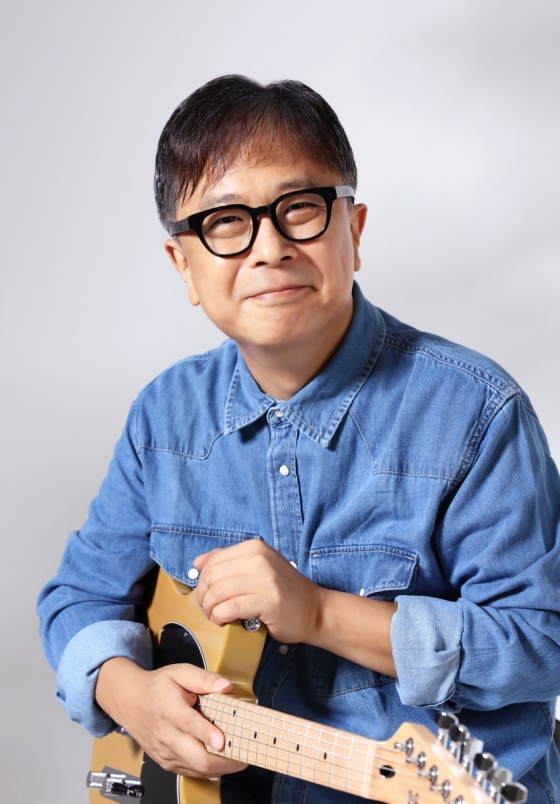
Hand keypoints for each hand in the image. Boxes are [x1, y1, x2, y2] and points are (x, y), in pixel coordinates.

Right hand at [95, 658, 247, 777]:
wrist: (130, 701)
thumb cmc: (158, 687)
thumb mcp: (180, 672)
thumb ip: (204, 678)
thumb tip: (226, 686)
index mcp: (169, 709)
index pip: (189, 724)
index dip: (207, 733)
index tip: (222, 740)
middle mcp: (165, 735)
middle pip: (196, 757)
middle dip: (224, 760)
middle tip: (245, 754)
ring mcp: (165, 752)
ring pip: (196, 769)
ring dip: (221, 767)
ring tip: (239, 758)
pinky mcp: (166, 763)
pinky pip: (191, 772)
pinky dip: (209, 769)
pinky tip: (222, 761)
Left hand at [194, 539, 324, 643]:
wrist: (314, 610)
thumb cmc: (283, 592)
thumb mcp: (257, 567)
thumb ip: (228, 561)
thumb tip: (197, 562)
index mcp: (254, 547)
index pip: (213, 561)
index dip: (203, 582)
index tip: (207, 596)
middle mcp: (259, 558)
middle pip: (212, 577)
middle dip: (203, 598)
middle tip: (209, 610)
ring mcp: (265, 578)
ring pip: (218, 593)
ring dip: (211, 610)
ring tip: (217, 617)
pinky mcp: (268, 601)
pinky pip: (229, 608)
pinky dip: (221, 617)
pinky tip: (225, 622)